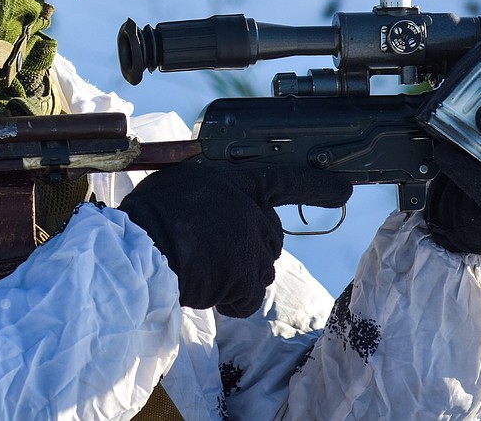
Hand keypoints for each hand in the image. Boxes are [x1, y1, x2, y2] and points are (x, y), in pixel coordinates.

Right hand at [118, 159, 351, 316]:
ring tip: (197, 268)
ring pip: (259, 271)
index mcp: (231, 180)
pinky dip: (228, 301)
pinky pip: (246, 299)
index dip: (312, 186)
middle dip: (246, 251)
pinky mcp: (246, 276)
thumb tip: (218, 215)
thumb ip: (210, 196)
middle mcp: (248, 209)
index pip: (280, 179)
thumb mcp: (181, 186)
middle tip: (208, 252)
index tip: (343, 190)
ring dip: (234, 277)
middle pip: (269, 239)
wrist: (136, 248)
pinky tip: (202, 289)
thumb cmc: (149, 217)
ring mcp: (250, 243)